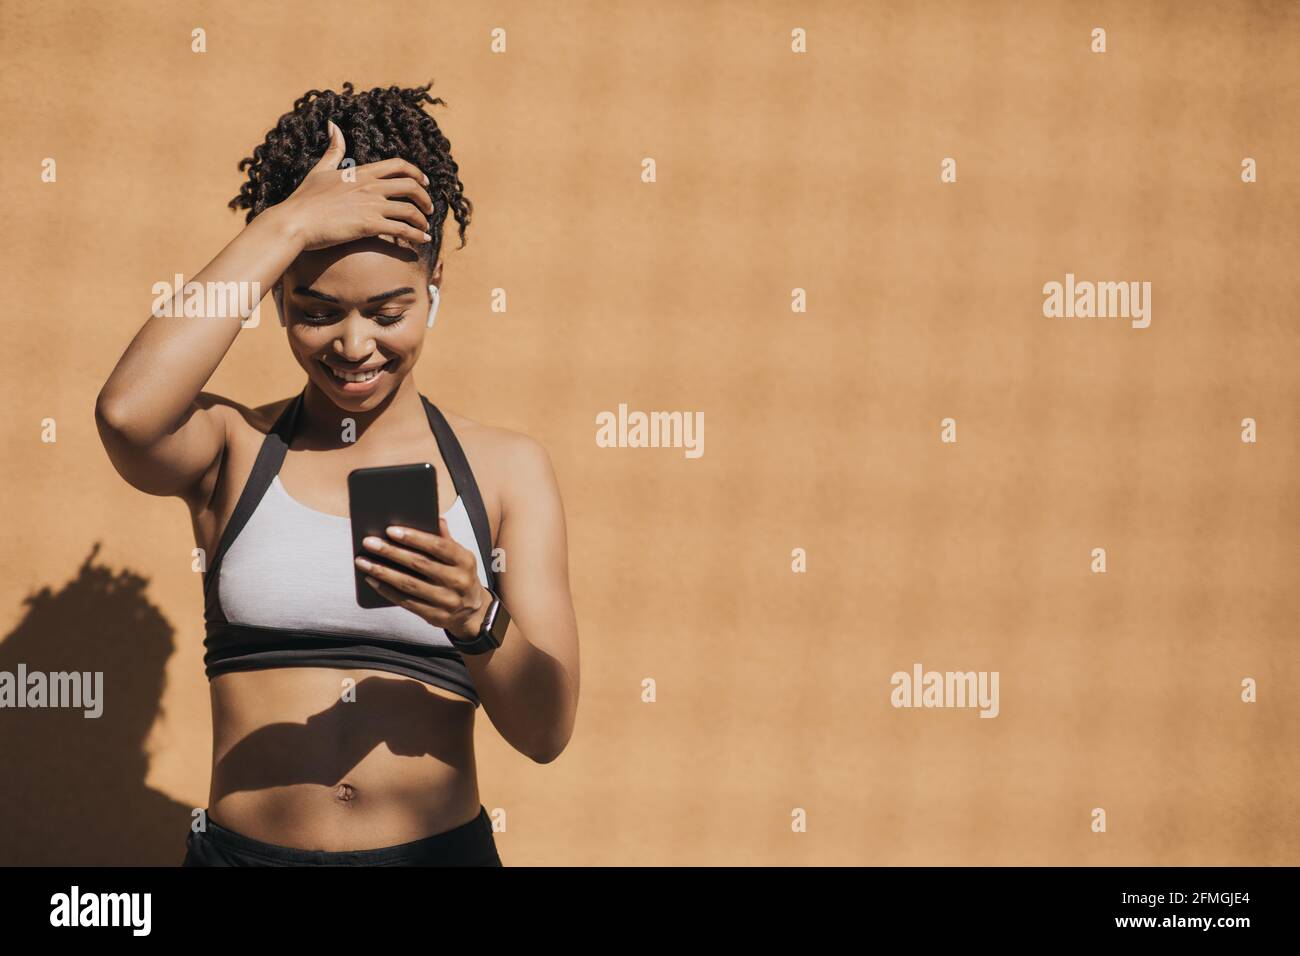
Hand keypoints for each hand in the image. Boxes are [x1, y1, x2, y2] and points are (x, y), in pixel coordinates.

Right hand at [269, 120, 434, 251]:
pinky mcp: (369, 225)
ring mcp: (371, 205)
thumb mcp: (319, 169)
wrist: (294, 222)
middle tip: (429, 208)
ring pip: (410, 209)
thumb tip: (333, 125)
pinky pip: (402, 230)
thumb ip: (333, 150)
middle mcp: (370, 186)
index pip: (398, 165)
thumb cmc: (304, 199)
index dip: (416, 173)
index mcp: (360, 173)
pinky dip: (417, 235)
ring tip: (426, 228)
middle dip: (425, 197)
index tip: (425, 182)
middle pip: (410, 185)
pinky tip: (423, 240)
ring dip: (423, 219)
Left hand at [355, 519, 489, 638]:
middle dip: (391, 552)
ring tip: (363, 562)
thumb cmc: (460, 575)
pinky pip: (406, 602)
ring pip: (409, 584)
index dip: (414, 537)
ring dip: (383, 572)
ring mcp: (447, 601)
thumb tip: (435, 517)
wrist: (473, 612)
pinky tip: (372, 580)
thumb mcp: (460, 557)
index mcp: (464, 561)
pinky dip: (387, 590)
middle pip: (420, 564)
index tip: (391, 530)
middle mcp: (458, 581)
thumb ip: (446, 539)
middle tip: (369, 542)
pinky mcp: (435, 616)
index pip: (438, 546)